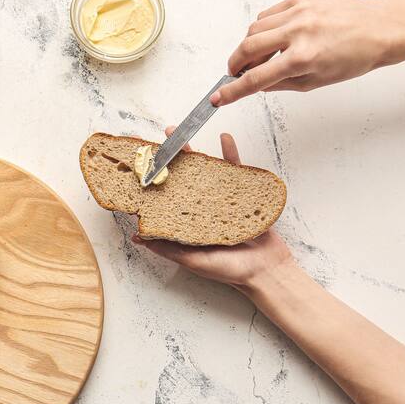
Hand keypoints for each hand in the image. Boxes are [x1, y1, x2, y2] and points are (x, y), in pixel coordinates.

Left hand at [132, 127, 293, 287]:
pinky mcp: (243, 194)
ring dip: (195, 150)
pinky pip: (236, 170)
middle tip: (163, 137)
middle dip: (172, 157)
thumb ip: (168, 249)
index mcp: (187, 222)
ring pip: (205, 170)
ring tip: (183, 132)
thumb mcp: (193, 261)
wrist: (266, 271)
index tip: (144, 162)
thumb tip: (137, 236)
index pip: (167, 196)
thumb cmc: (228, 270)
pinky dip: (230, 153)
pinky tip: (223, 137)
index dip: (156, 179)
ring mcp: (221, 199)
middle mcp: (201, 208)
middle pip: (184, 177)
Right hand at [211, 0, 396, 105]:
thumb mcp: (317, 81)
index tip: (218, 97)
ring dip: (249, 46)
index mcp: (304, 58)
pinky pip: (268, 14)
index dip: (233, 92)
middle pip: (247, 48)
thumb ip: (282, 84)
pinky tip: (272, 38)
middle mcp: (298, 32)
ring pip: (254, 29)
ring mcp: (298, 12)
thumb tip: (257, 84)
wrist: (380, 29)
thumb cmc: (356, 56)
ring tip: (259, 57)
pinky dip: (263, 28)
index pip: (256, 79)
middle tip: (235, 73)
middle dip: (235, 64)